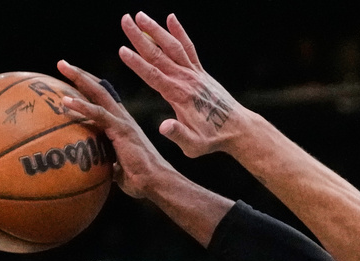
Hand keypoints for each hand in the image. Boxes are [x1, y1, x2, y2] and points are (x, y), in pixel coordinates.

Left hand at [55, 60, 176, 199]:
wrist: (156, 183)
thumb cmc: (139, 180)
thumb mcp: (117, 169)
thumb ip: (106, 164)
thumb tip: (93, 171)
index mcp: (121, 124)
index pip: (102, 99)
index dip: (87, 87)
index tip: (70, 78)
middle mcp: (122, 118)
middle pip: (99, 89)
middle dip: (80, 75)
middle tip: (62, 63)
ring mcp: (122, 121)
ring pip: (98, 93)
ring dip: (79, 78)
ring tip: (62, 66)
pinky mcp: (121, 129)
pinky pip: (98, 113)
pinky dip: (82, 105)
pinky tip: (65, 100)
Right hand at [119, 12, 249, 157]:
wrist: (237, 128)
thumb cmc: (212, 139)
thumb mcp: (193, 145)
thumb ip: (178, 134)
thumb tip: (163, 127)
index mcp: (179, 96)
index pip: (154, 76)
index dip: (137, 63)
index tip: (122, 50)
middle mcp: (186, 80)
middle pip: (159, 55)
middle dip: (140, 37)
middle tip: (124, 19)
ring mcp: (194, 73)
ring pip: (172, 46)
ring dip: (156, 30)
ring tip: (140, 15)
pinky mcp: (200, 72)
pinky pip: (188, 48)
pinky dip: (179, 32)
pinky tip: (170, 18)